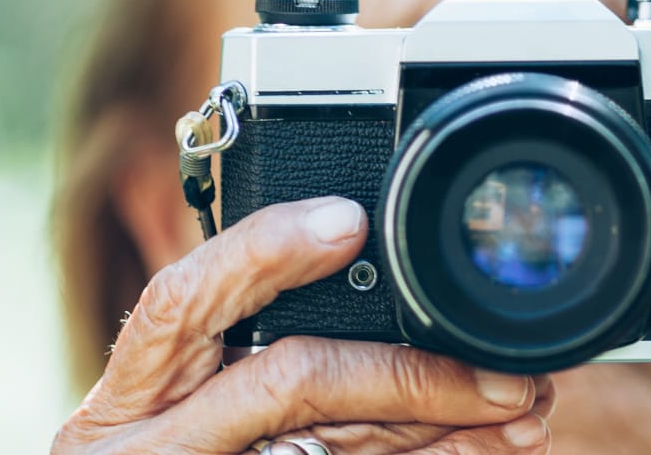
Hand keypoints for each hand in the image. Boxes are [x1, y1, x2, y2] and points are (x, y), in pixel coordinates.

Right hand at [53, 197, 553, 453]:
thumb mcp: (173, 406)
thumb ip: (238, 340)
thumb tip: (351, 244)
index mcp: (128, 394)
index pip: (182, 301)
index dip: (265, 254)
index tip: (349, 220)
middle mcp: (147, 444)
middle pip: (290, 380)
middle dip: (408, 370)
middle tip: (502, 371)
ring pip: (333, 441)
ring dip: (442, 424)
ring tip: (521, 408)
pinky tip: (486, 451)